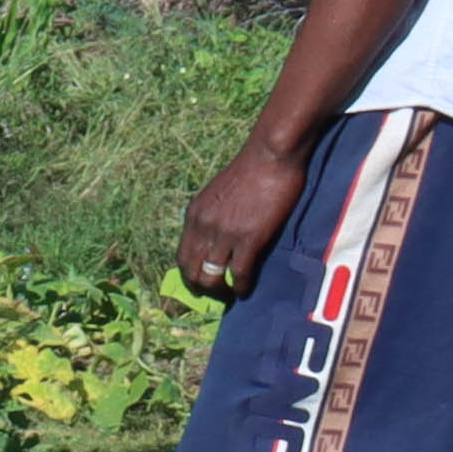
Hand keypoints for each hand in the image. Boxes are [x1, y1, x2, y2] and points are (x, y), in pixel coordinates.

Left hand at [175, 132, 306, 304]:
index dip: (189, 275)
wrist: (270, 155)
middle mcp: (203, 226)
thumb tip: (215, 238)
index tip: (200, 284)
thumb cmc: (251, 170)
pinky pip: (240, 273)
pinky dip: (242, 287)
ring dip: (221, 292)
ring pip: (212, 277)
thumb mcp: (218, 193)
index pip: (182, 256)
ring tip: (231, 296)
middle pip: (191, 271)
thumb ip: (212, 216)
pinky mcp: (249, 238)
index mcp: (194, 215)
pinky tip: (246, 290)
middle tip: (217, 295)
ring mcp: (225, 233)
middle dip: (202, 289)